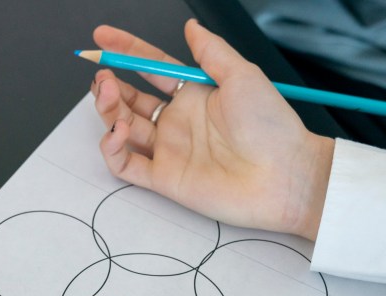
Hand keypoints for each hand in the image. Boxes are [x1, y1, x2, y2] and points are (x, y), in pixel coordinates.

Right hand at [88, 22, 333, 240]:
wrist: (283, 175)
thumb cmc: (271, 126)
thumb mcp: (243, 75)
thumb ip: (211, 51)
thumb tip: (190, 26)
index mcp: (195, 94)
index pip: (151, 68)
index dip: (126, 50)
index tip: (103, 37)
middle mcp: (178, 121)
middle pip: (130, 99)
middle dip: (110, 84)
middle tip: (102, 74)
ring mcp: (168, 150)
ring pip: (122, 127)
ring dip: (107, 109)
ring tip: (107, 93)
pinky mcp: (164, 178)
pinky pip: (125, 164)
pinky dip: (111, 148)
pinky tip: (115, 130)